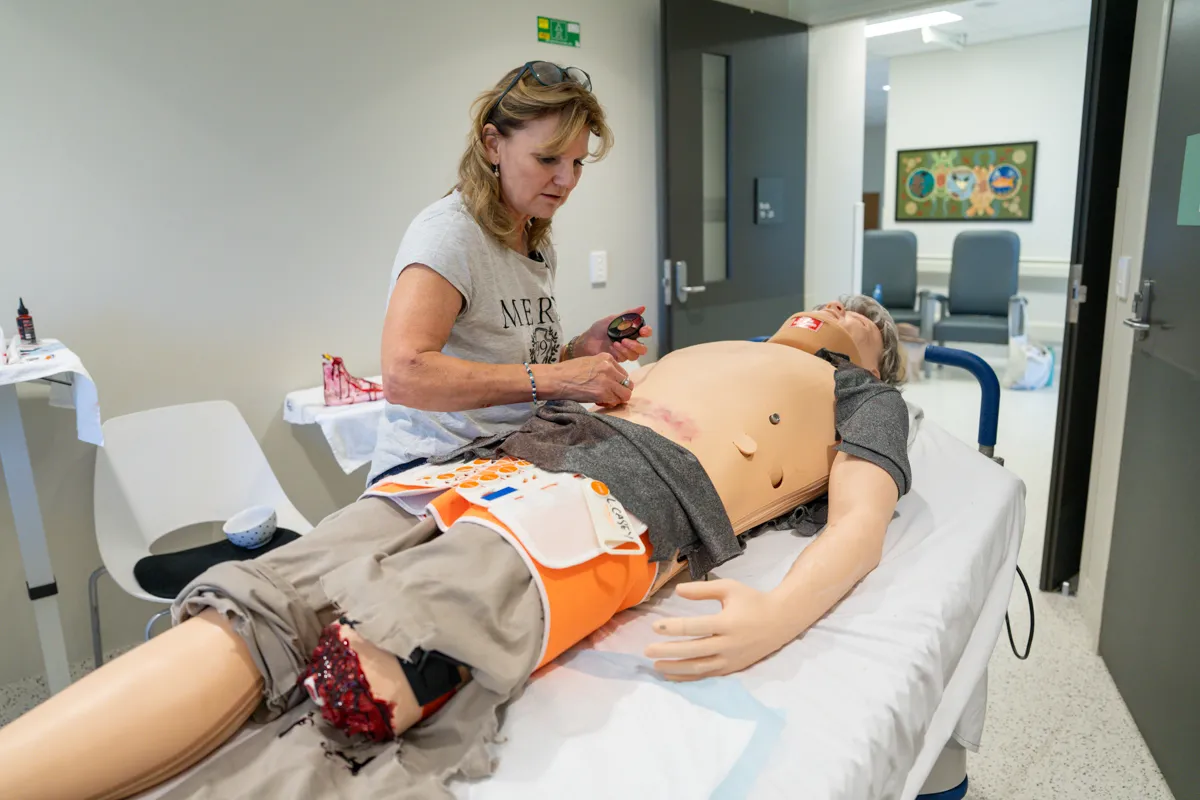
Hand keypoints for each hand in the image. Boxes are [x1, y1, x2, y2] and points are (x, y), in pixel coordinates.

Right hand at [544, 353, 632, 405]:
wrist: (556, 379)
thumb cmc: (568, 371)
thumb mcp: (589, 362)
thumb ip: (603, 368)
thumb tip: (612, 380)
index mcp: (607, 358)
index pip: (623, 373)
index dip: (618, 383)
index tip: (610, 387)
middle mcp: (610, 368)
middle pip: (628, 384)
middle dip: (620, 391)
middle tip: (610, 395)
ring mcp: (608, 381)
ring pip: (626, 394)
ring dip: (617, 399)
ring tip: (605, 399)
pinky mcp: (603, 393)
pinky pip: (615, 401)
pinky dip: (609, 404)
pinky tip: (599, 401)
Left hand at [575, 306, 652, 363]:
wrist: (587, 340)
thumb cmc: (599, 329)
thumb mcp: (613, 319)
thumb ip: (628, 314)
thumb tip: (642, 307)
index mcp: (631, 332)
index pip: (646, 332)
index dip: (647, 332)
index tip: (642, 330)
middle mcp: (630, 342)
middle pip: (643, 348)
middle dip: (637, 345)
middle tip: (625, 340)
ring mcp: (625, 352)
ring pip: (635, 355)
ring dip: (627, 349)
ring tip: (616, 343)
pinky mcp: (619, 359)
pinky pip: (625, 358)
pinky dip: (620, 352)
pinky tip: (612, 347)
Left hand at [644, 579, 794, 680]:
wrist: (780, 621)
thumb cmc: (752, 601)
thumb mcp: (729, 588)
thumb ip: (702, 589)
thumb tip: (677, 590)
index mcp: (727, 622)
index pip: (695, 627)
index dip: (673, 627)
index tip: (654, 626)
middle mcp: (729, 644)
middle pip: (693, 650)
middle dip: (668, 651)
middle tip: (647, 650)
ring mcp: (731, 659)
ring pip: (699, 667)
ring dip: (675, 668)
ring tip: (655, 666)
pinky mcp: (732, 668)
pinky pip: (706, 675)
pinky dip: (688, 677)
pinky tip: (671, 675)